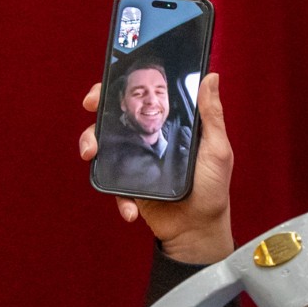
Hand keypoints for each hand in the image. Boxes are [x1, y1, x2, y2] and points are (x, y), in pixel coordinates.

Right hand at [80, 71, 233, 262]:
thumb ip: (211, 115)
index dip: (122, 86)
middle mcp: (148, 140)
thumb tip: (211, 77)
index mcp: (168, 126)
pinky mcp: (129, 187)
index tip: (109, 81)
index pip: (142, 98)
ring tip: (91, 154)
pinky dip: (119, 198)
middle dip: (98, 108)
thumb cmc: (213, 188)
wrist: (199, 229)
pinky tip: (131, 208)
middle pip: (114, 116)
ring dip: (91, 144)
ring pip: (103, 146)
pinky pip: (112, 186)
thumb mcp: (217, 148)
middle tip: (91, 107)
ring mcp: (135, 163)